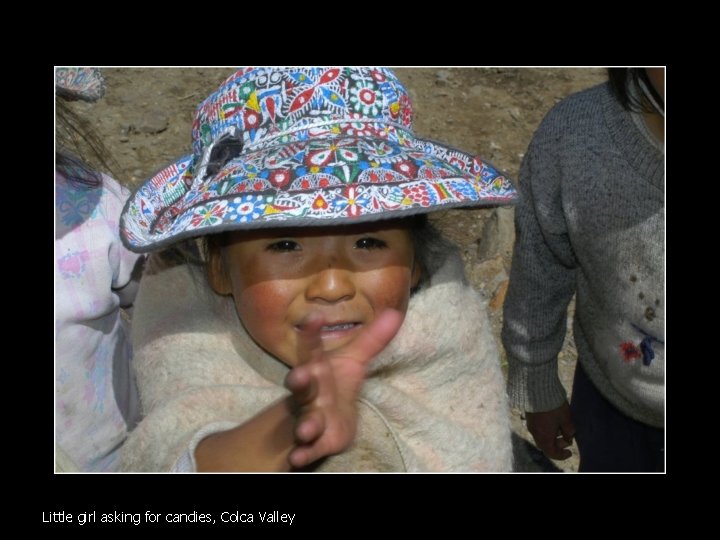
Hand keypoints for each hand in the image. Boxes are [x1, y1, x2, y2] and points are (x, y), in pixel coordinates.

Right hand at [284, 309, 403, 468]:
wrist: (319, 421)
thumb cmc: (335, 383)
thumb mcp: (354, 360)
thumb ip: (372, 340)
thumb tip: (396, 313)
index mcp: (317, 369)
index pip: (313, 349)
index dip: (312, 334)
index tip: (314, 317)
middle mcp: (310, 392)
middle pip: (303, 385)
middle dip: (300, 381)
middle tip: (299, 376)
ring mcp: (311, 417)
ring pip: (306, 420)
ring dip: (305, 425)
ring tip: (305, 431)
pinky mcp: (317, 442)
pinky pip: (309, 448)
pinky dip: (303, 453)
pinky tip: (298, 458)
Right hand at [526, 402, 575, 459]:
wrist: (537, 389)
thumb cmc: (553, 405)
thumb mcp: (566, 419)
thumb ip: (568, 430)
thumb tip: (569, 437)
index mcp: (544, 437)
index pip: (552, 453)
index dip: (562, 455)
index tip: (569, 452)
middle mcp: (535, 433)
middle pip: (546, 445)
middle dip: (557, 444)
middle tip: (567, 437)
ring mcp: (531, 424)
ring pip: (542, 436)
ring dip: (552, 435)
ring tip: (561, 426)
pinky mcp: (529, 416)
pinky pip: (538, 428)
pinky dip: (546, 429)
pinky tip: (553, 420)